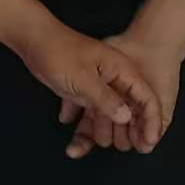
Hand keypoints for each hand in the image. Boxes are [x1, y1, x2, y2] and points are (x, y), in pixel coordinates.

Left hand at [15, 21, 161, 156]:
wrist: (33, 40)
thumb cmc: (59, 54)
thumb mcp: (84, 79)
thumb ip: (106, 99)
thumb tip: (127, 117)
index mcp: (122, 70)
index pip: (146, 98)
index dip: (151, 122)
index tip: (146, 143)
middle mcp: (114, 80)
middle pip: (129, 111)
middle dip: (123, 130)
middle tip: (113, 143)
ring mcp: (98, 87)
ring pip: (107, 116)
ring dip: (98, 130)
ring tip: (85, 139)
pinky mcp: (83, 92)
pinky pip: (88, 114)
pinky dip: (80, 125)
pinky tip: (70, 133)